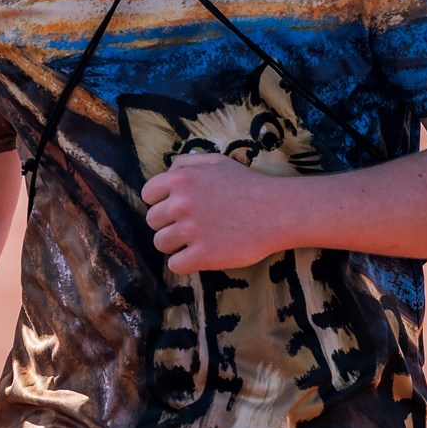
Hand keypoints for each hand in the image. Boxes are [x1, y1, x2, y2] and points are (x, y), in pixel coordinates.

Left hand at [142, 155, 295, 274]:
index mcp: (181, 180)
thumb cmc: (249, 185)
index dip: (160, 202)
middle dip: (168, 223)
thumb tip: (167, 173)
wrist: (278, 212)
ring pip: (161, 244)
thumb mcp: (218, 162)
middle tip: (191, 225)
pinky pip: (175, 265)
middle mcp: (181, 204)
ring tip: (196, 241)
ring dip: (175, 244)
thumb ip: (187, 163)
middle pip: (153, 221)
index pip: (148, 194)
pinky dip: (184, 263)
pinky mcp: (202, 256)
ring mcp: (190, 231)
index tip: (177, 208)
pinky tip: (199, 256)